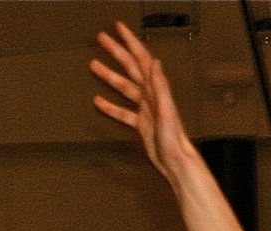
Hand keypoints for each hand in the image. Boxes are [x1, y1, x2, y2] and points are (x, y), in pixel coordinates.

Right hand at [90, 22, 191, 178]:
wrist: (175, 160)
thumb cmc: (173, 138)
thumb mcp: (166, 109)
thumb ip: (160, 85)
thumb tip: (155, 62)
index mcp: (156, 89)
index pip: (141, 59)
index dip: (130, 42)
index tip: (119, 29)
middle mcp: (150, 95)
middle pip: (130, 67)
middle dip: (116, 52)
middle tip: (102, 39)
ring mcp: (145, 108)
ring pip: (124, 87)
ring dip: (110, 76)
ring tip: (95, 66)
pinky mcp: (141, 123)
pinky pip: (123, 112)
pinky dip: (111, 107)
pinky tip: (99, 102)